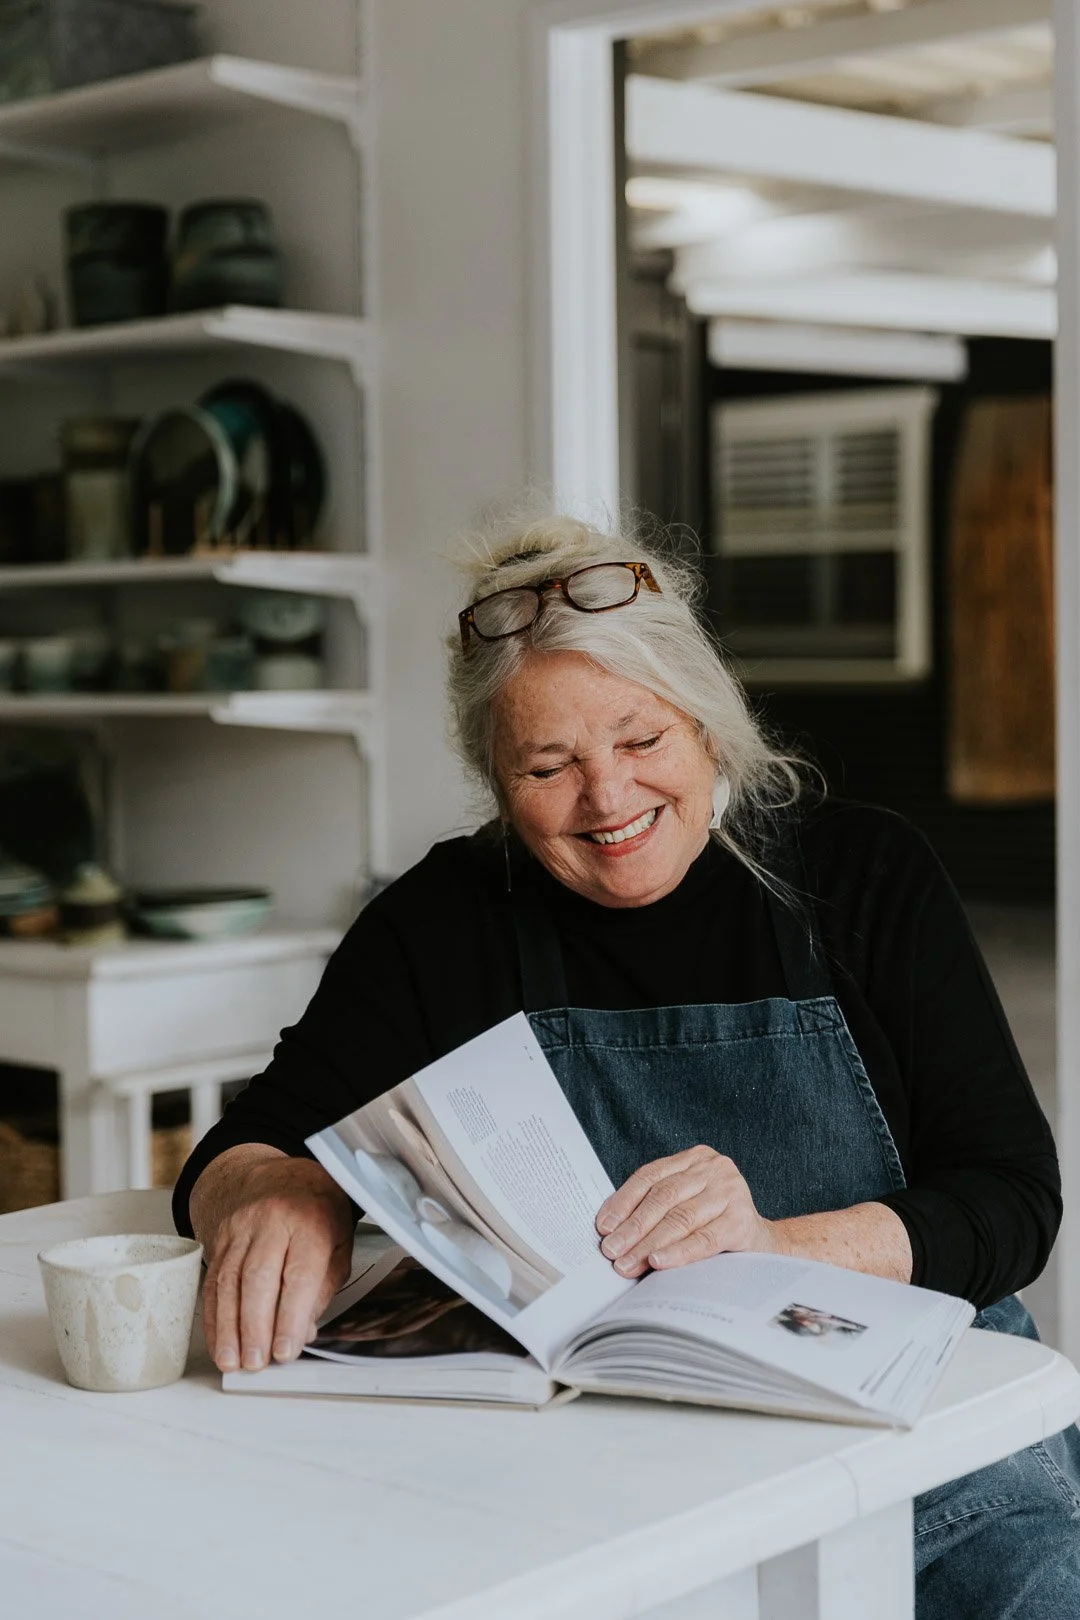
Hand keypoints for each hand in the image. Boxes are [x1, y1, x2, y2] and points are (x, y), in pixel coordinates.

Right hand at [192, 1146, 353, 1371]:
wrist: (277, 1175)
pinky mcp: (220, 1240)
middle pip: (258, 1278)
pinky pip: (213, 1281)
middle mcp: (272, 1222)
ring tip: (233, 1362)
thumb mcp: (340, 1240)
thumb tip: (305, 1330)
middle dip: (255, 1327)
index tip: (286, 1351)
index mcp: (311, 1220)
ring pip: (229, 1281)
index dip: (291, 1317)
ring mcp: (240, 1229)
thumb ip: (325, 1285)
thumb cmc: (317, 1210)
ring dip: (228, 1327)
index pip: (299, 1274)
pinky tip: (220, 1341)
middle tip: (257, 1363)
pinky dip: (214, 1316)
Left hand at [595, 1145, 777, 1276]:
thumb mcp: (686, 1203)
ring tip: (628, 1262)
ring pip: (680, 1218)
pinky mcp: (742, 1221)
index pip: (650, 1176)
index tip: (603, 1226)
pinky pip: (703, 1239)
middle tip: (611, 1250)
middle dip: (633, 1227)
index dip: (623, 1201)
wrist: (763, 1244)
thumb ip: (656, 1207)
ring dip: (649, 1244)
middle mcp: (714, 1168)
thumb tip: (611, 1229)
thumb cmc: (714, 1223)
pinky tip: (659, 1262)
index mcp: (695, 1158)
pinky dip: (678, 1252)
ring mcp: (731, 1192)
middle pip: (663, 1197)